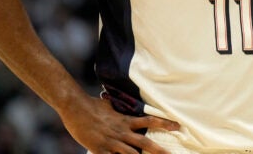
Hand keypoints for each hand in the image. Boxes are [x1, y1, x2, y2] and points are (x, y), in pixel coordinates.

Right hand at [60, 95, 179, 153]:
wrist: (75, 107)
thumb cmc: (93, 105)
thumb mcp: (111, 105)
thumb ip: (120, 109)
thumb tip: (127, 104)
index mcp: (125, 120)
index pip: (149, 121)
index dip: (164, 124)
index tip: (177, 126)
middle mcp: (121, 132)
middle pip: (144, 143)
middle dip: (159, 150)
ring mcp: (111, 142)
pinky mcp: (99, 149)